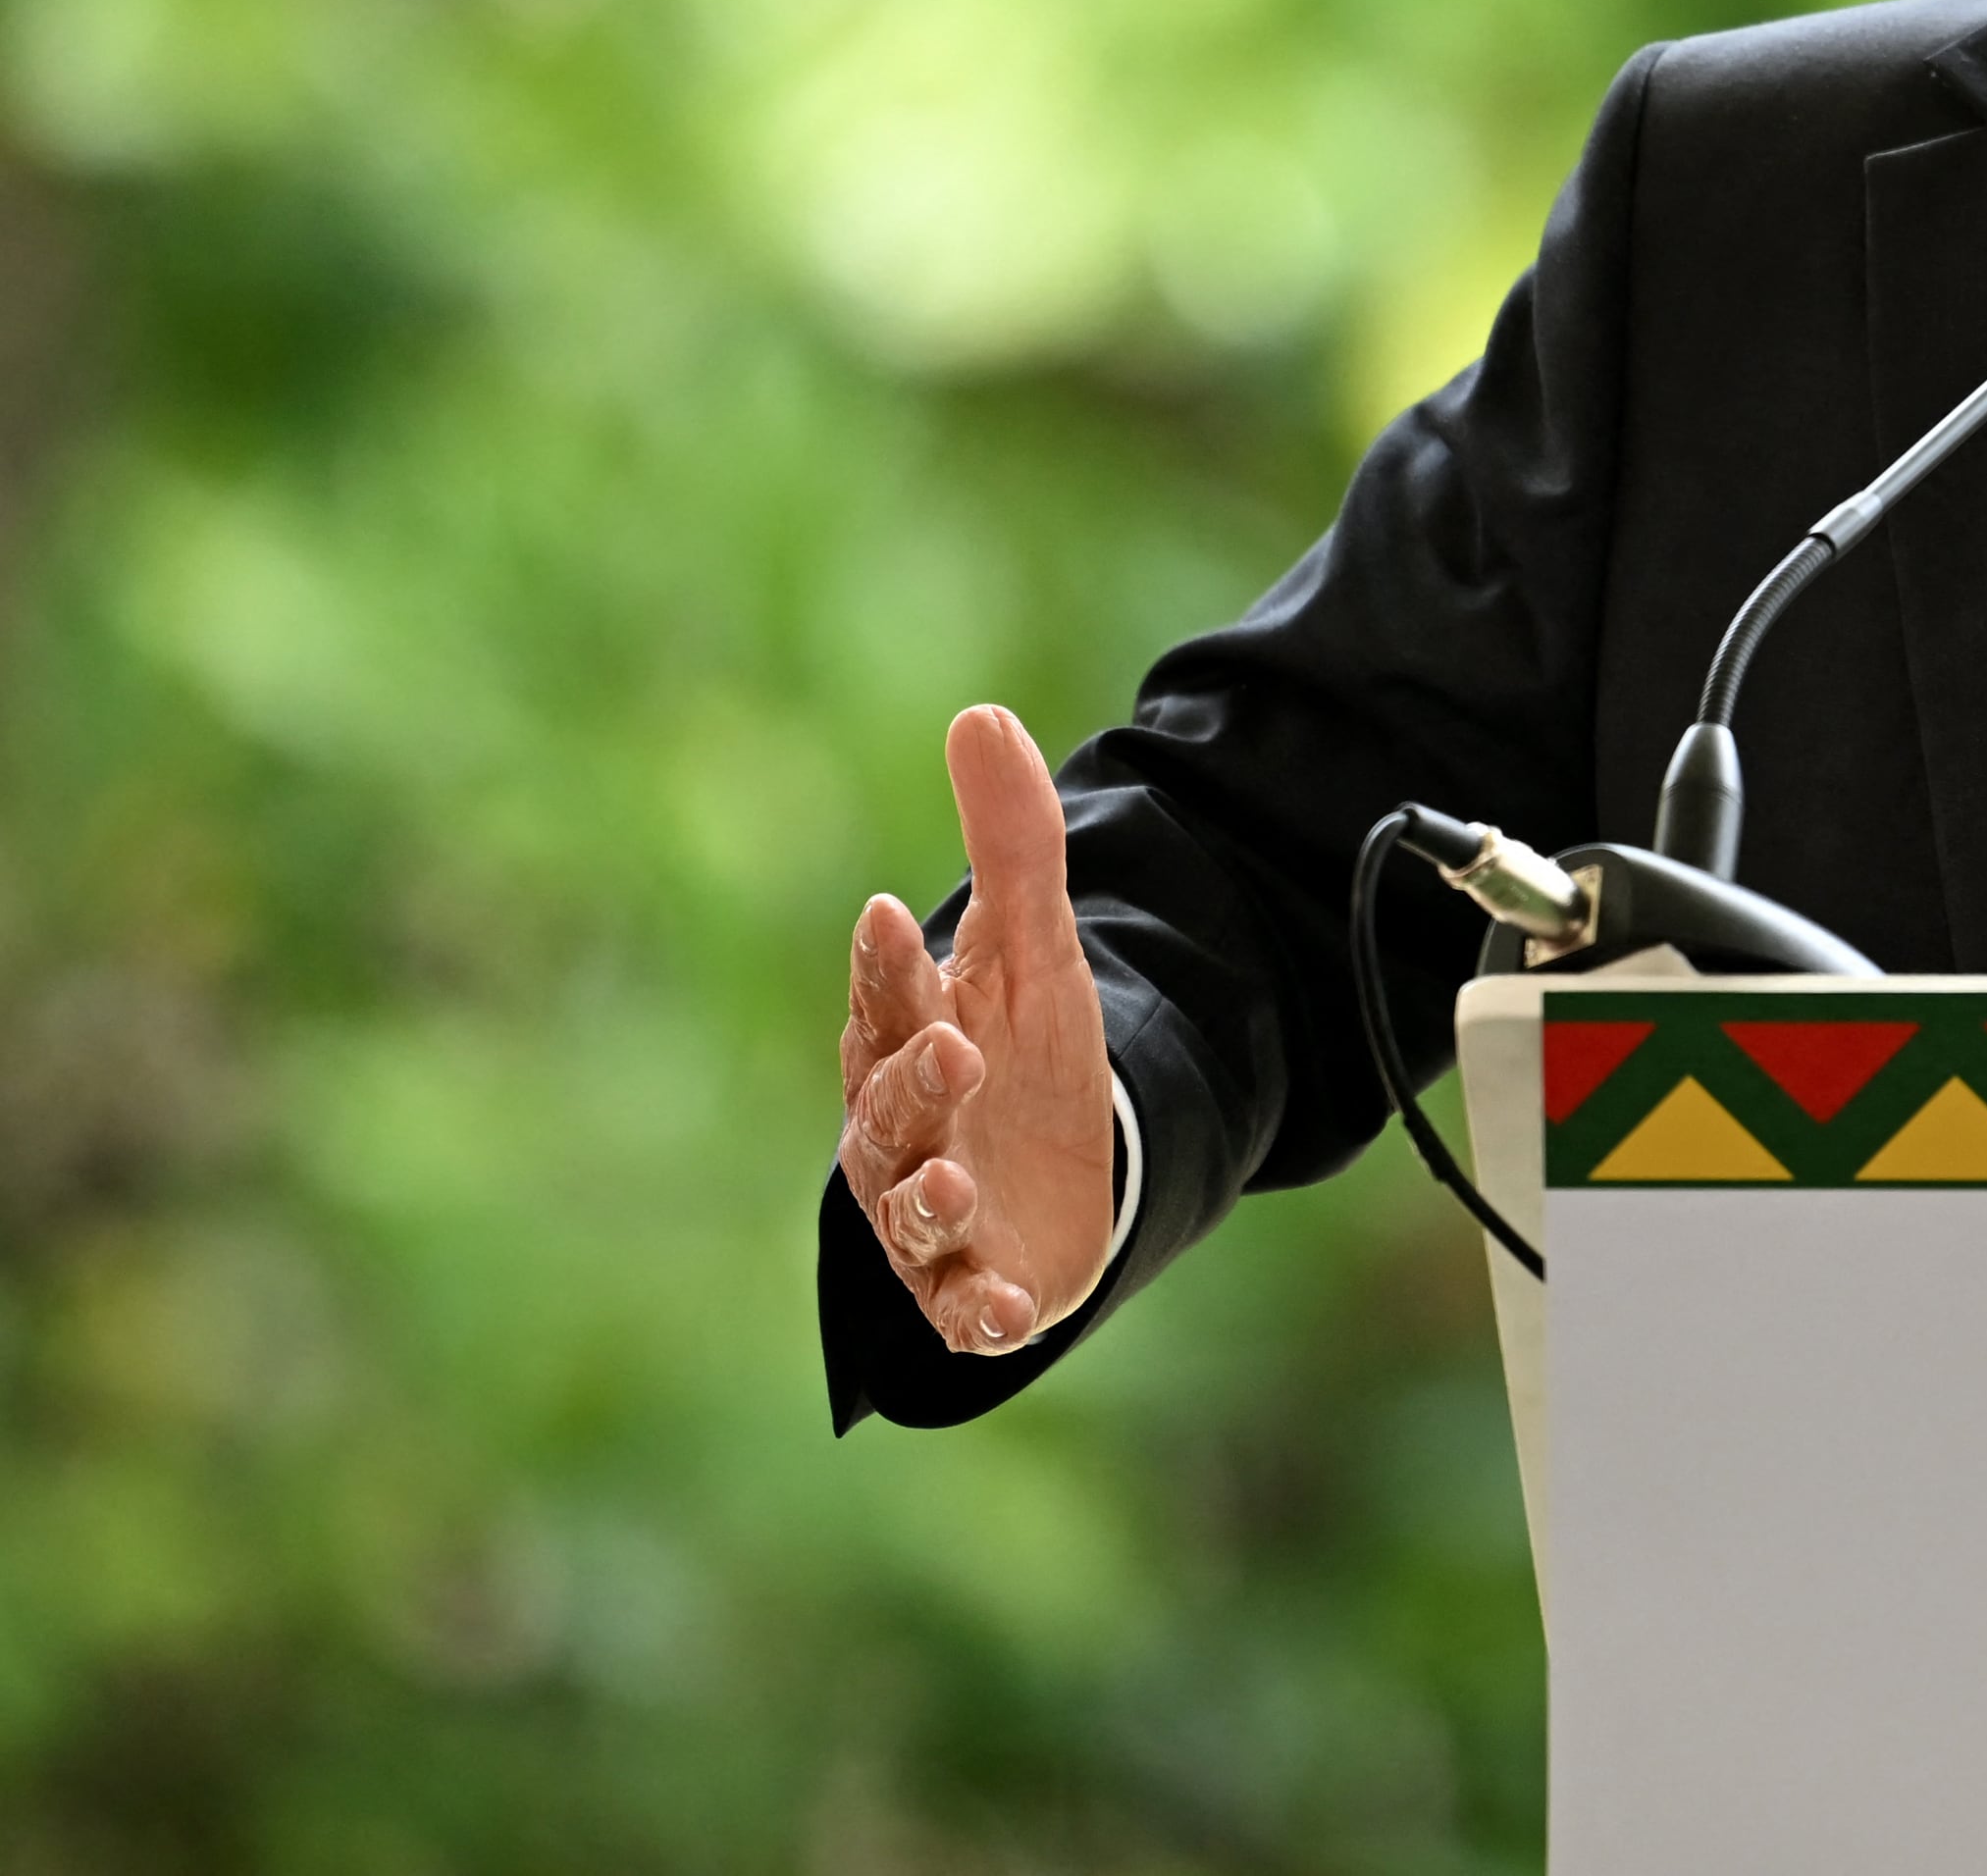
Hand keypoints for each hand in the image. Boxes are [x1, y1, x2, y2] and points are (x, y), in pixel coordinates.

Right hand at [835, 708, 1116, 1353]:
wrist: (1059, 1166)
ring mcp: (932, 1214)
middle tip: (951, 1045)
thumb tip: (981, 715)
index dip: (883, 964)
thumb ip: (1012, 842)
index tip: (887, 913)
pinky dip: (978, 1316)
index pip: (885, 997)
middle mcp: (900, 1133)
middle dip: (912, 1081)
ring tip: (951, 1183)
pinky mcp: (973, 1285)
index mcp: (905, 1040)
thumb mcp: (1035, 944)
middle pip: (888, 1108)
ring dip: (925, 1200)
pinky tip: (1006, 1314)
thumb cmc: (1020, 1050)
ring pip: (908, 1211)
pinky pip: (964, 1310)